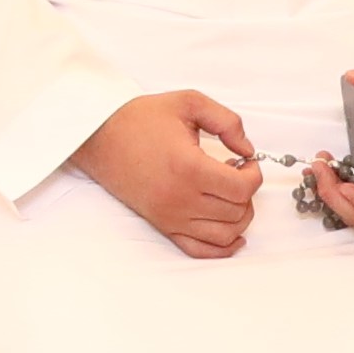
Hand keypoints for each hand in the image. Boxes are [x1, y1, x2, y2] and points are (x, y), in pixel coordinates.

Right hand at [71, 89, 262, 257]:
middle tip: (236, 172)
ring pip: (225, 234)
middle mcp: (180, 198)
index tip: (245, 161)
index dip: (254, 174)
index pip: (242, 188)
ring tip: (229, 194)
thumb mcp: (189, 102)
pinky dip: (222, 247)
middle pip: (237, 211)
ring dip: (239, 216)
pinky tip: (232, 234)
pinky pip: (200, 250)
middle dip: (246, 191)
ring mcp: (171, 215)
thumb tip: (247, 149)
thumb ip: (228, 122)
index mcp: (189, 167)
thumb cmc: (139, 119)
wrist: (99, 137)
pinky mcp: (162, 224)